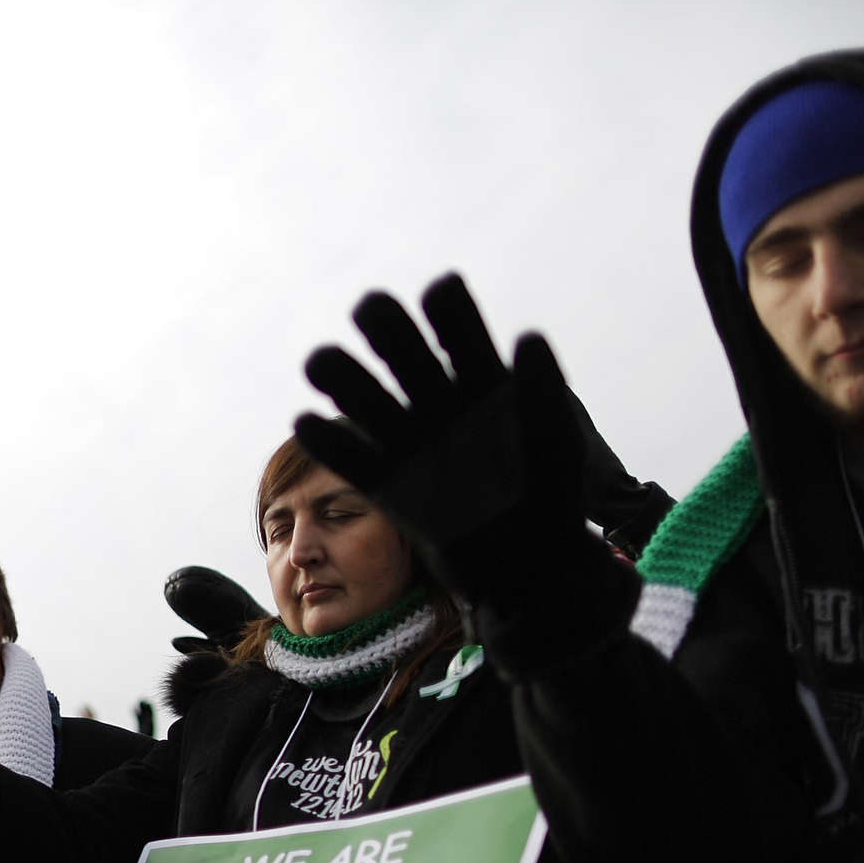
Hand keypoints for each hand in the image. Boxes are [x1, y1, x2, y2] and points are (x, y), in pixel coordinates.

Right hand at [296, 275, 593, 608]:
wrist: (531, 571)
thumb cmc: (553, 502)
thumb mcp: (557, 442)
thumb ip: (543, 391)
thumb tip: (528, 336)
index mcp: (484, 386)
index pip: (459, 332)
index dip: (447, 309)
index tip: (439, 291)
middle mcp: (441, 406)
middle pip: (402, 352)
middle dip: (385, 327)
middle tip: (370, 308)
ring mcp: (413, 445)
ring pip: (366, 400)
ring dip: (340, 375)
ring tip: (320, 360)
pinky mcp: (391, 488)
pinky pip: (351, 460)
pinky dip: (327, 443)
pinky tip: (306, 422)